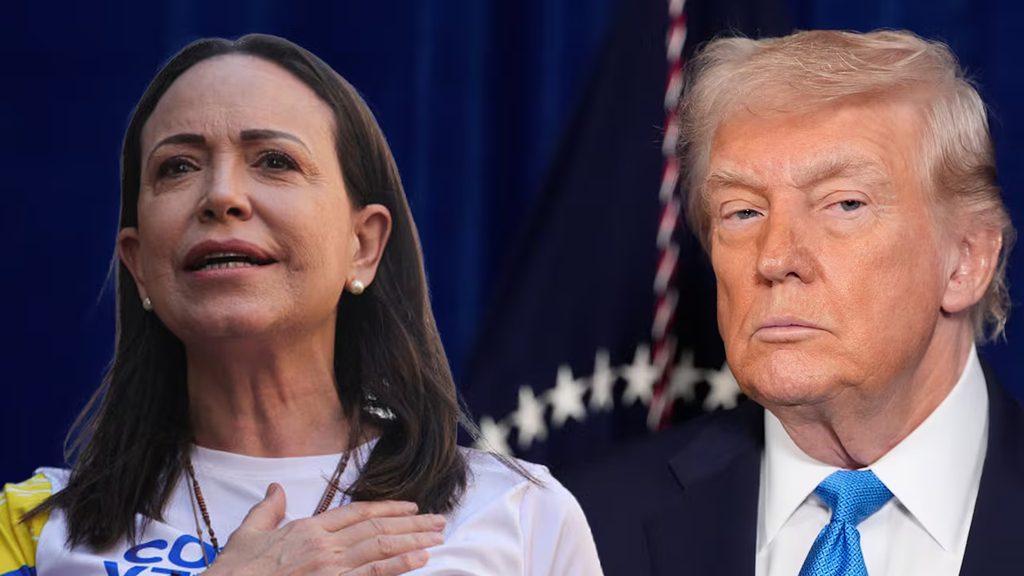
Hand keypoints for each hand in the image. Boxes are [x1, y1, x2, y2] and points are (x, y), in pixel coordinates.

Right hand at [203, 483, 445, 575]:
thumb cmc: (234, 571)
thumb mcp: (248, 534)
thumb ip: (267, 509)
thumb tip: (275, 487)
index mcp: (308, 529)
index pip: (357, 513)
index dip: (387, 507)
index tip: (410, 506)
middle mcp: (325, 546)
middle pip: (378, 528)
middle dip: (412, 523)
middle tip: (438, 520)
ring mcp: (332, 570)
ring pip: (382, 549)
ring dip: (414, 541)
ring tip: (438, 536)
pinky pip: (374, 575)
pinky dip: (400, 565)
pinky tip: (421, 559)